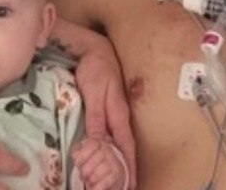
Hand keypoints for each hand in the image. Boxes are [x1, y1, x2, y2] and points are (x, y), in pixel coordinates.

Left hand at [70, 33, 136, 187]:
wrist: (94, 49)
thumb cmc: (94, 68)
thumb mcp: (93, 93)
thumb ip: (96, 117)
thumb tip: (99, 143)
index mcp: (118, 114)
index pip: (126, 146)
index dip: (129, 166)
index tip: (132, 184)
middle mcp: (119, 116)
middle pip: (125, 147)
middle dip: (127, 168)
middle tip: (126, 187)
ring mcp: (115, 112)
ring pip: (119, 140)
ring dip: (120, 158)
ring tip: (118, 177)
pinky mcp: (108, 109)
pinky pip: (112, 132)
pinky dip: (112, 146)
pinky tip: (108, 153)